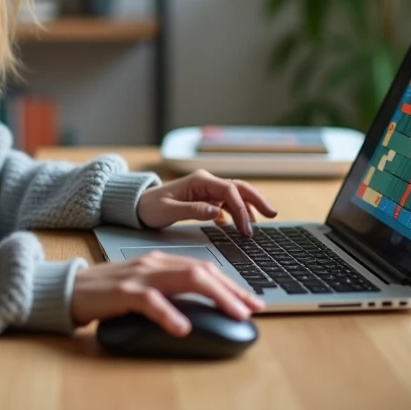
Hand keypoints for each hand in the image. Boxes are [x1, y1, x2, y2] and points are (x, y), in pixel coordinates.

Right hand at [70, 251, 264, 335]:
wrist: (68, 289)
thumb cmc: (106, 293)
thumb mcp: (142, 288)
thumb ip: (167, 292)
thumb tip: (198, 311)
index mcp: (159, 261)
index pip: (203, 268)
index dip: (230, 284)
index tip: (250, 300)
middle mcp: (153, 263)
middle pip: (201, 271)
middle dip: (231, 289)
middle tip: (252, 308)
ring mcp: (138, 276)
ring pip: (185, 279)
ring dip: (215, 296)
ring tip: (234, 313)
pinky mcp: (122, 292)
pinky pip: (150, 301)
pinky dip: (169, 313)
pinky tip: (183, 327)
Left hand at [136, 169, 276, 235]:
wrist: (137, 205)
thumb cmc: (150, 207)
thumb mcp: (168, 211)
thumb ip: (193, 211)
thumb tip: (217, 213)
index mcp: (198, 180)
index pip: (228, 191)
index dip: (241, 209)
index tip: (246, 228)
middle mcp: (205, 182)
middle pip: (238, 188)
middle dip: (256, 200)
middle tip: (272, 214)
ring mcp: (206, 190)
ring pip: (234, 196)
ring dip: (248, 208)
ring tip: (258, 225)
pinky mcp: (205, 199)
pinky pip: (226, 204)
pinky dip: (236, 213)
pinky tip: (240, 225)